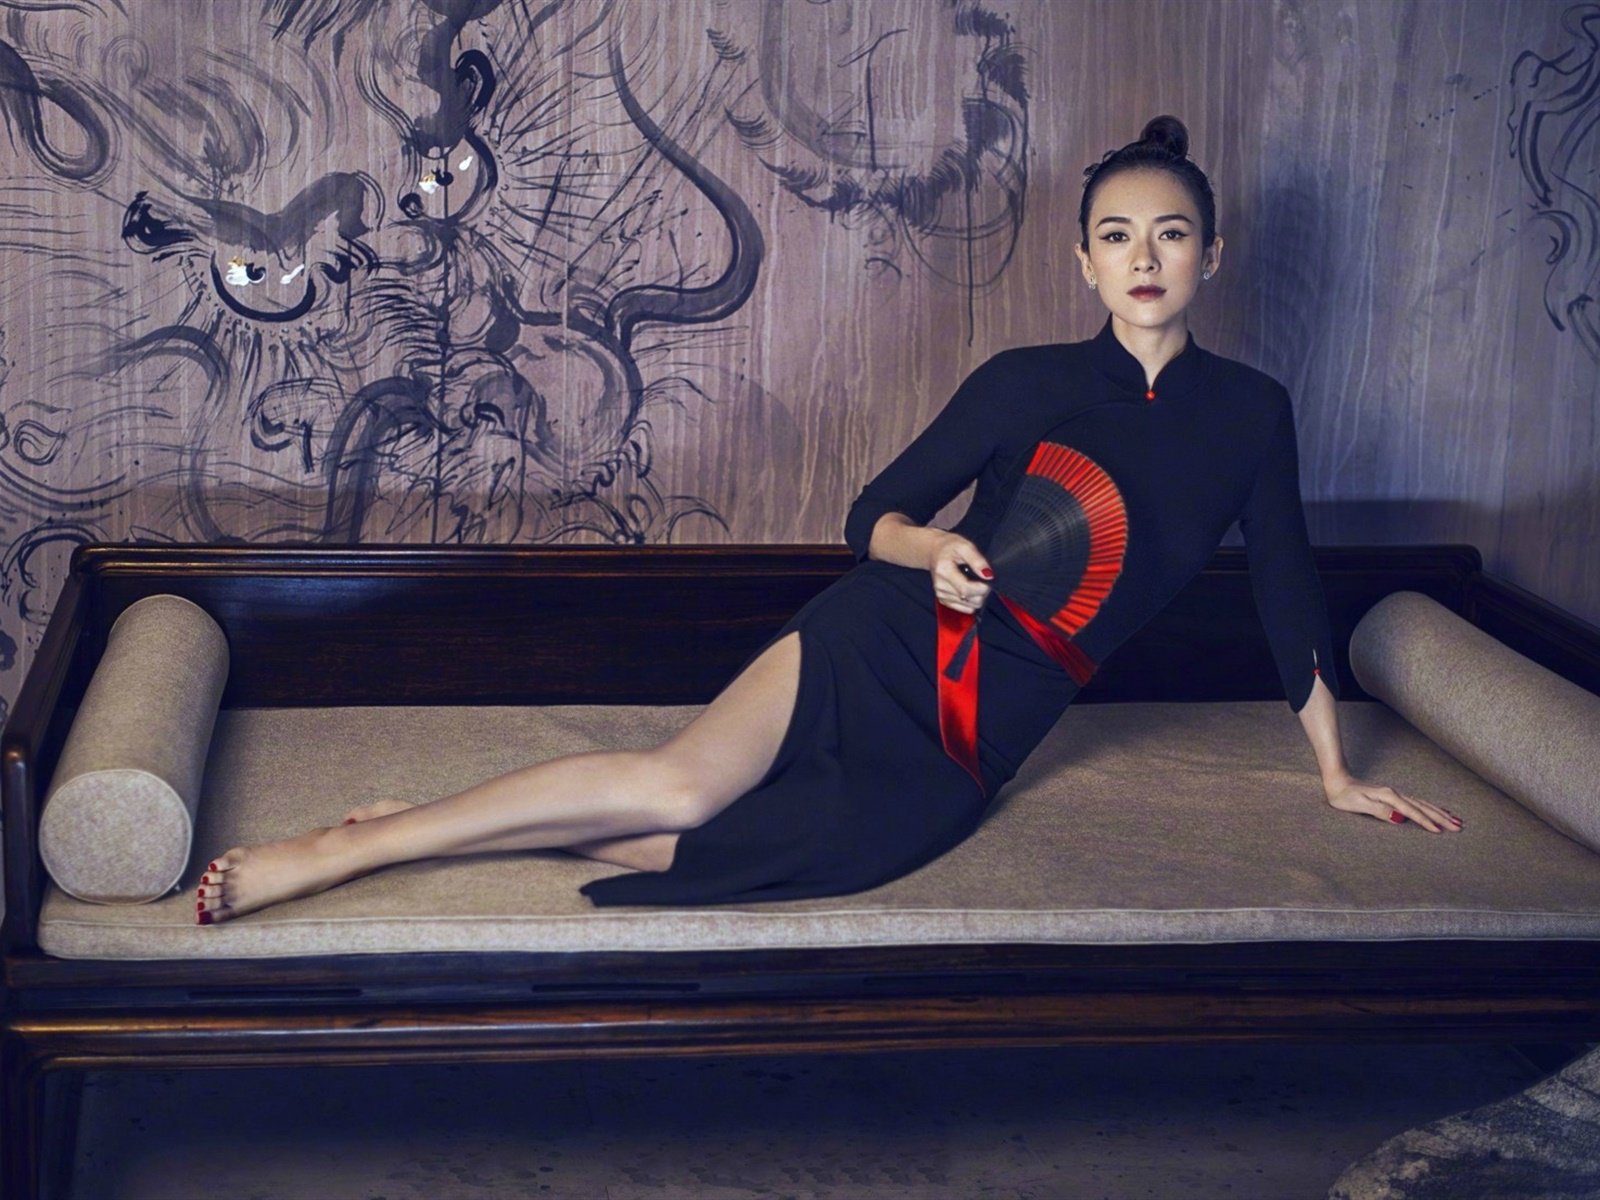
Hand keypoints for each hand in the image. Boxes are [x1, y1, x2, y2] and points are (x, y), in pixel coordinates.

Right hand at [929, 533, 992, 613]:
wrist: (934, 551)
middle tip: (982, 578)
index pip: (966, 589)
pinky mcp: (944, 601)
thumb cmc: (949, 547)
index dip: (983, 587)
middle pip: (970, 600)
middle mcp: (940, 586)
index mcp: (944, 571)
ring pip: (970, 606)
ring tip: (975, 582)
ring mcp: (941, 595)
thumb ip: (977, 560)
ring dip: (978, 596)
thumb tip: (988, 575)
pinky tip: (970, 589)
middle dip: (982, 591)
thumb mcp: (965, 546)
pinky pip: (966, 609)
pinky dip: (972, 601)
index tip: (989, 579)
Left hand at [1323, 775, 1462, 832]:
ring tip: (1456, 820)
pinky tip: (1438, 810)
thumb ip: (1380, 811)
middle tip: (1459, 827)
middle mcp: (1395, 794)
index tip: (1440, 832)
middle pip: (1423, 807)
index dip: (1426, 822)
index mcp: (1389, 797)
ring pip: (1423, 804)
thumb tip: (1400, 819)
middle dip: (1441, 817)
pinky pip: (1417, 803)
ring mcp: (1396, 795)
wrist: (1337, 781)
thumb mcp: (1359, 805)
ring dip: (1440, 813)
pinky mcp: (1394, 797)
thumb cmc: (1344, 796)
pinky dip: (1430, 808)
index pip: (1411, 812)